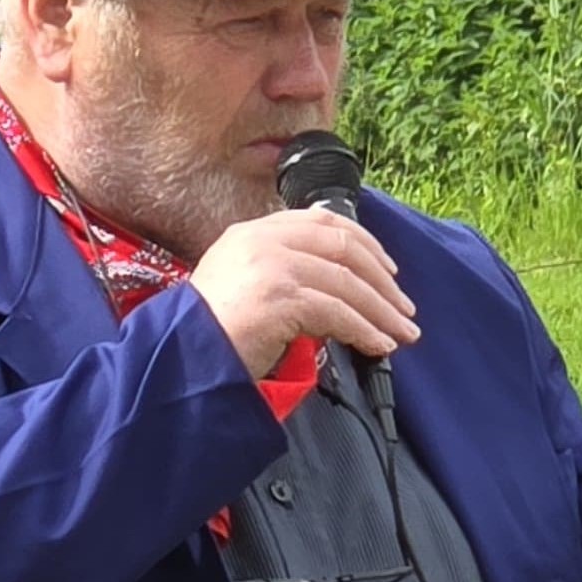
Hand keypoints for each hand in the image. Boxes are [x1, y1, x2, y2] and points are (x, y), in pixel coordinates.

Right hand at [186, 207, 418, 381]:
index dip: (364, 243)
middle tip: (403, 308)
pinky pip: (337, 313)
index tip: (387, 269)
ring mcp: (271, 266)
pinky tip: (378, 346)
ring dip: (381, 311)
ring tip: (401, 333)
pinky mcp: (280, 297)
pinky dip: (364, 331)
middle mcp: (263, 240)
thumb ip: (280, 273)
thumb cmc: (208, 334)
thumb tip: (336, 292)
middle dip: (381, 281)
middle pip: (343, 248)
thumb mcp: (240, 286)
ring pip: (346, 283)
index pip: (322, 222)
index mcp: (253, 232)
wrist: (177, 358)